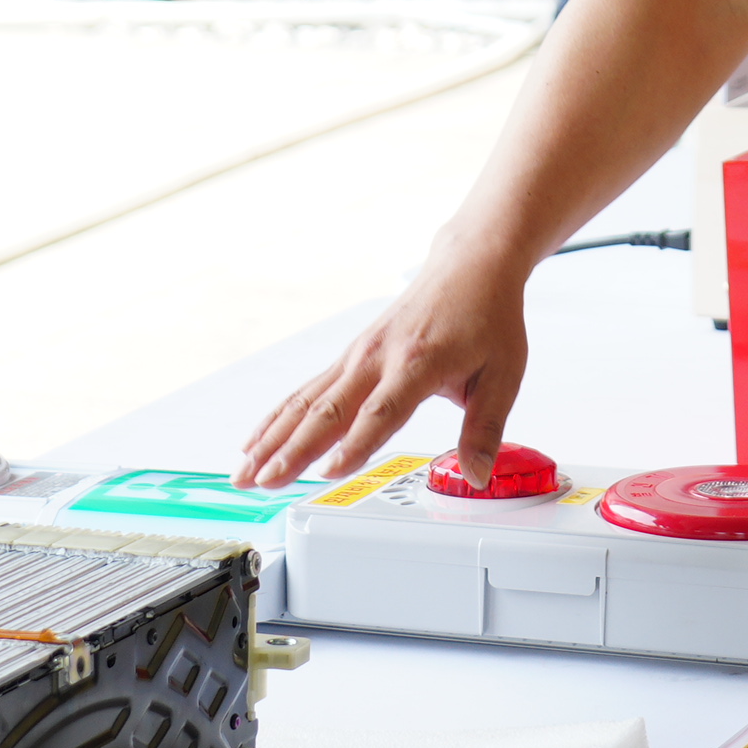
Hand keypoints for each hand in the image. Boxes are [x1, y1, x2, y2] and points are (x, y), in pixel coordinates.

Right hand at [233, 244, 533, 489]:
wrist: (470, 266)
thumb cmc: (486, 315)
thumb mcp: (504, 373)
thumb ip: (486, 428)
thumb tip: (477, 473)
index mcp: (418, 363)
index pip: (381, 411)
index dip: (355, 444)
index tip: (329, 472)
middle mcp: (378, 357)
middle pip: (328, 410)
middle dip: (292, 450)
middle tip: (264, 482)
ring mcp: (358, 355)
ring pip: (306, 402)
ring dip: (272, 438)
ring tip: (244, 472)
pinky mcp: (350, 355)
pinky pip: (307, 390)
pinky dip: (278, 418)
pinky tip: (256, 441)